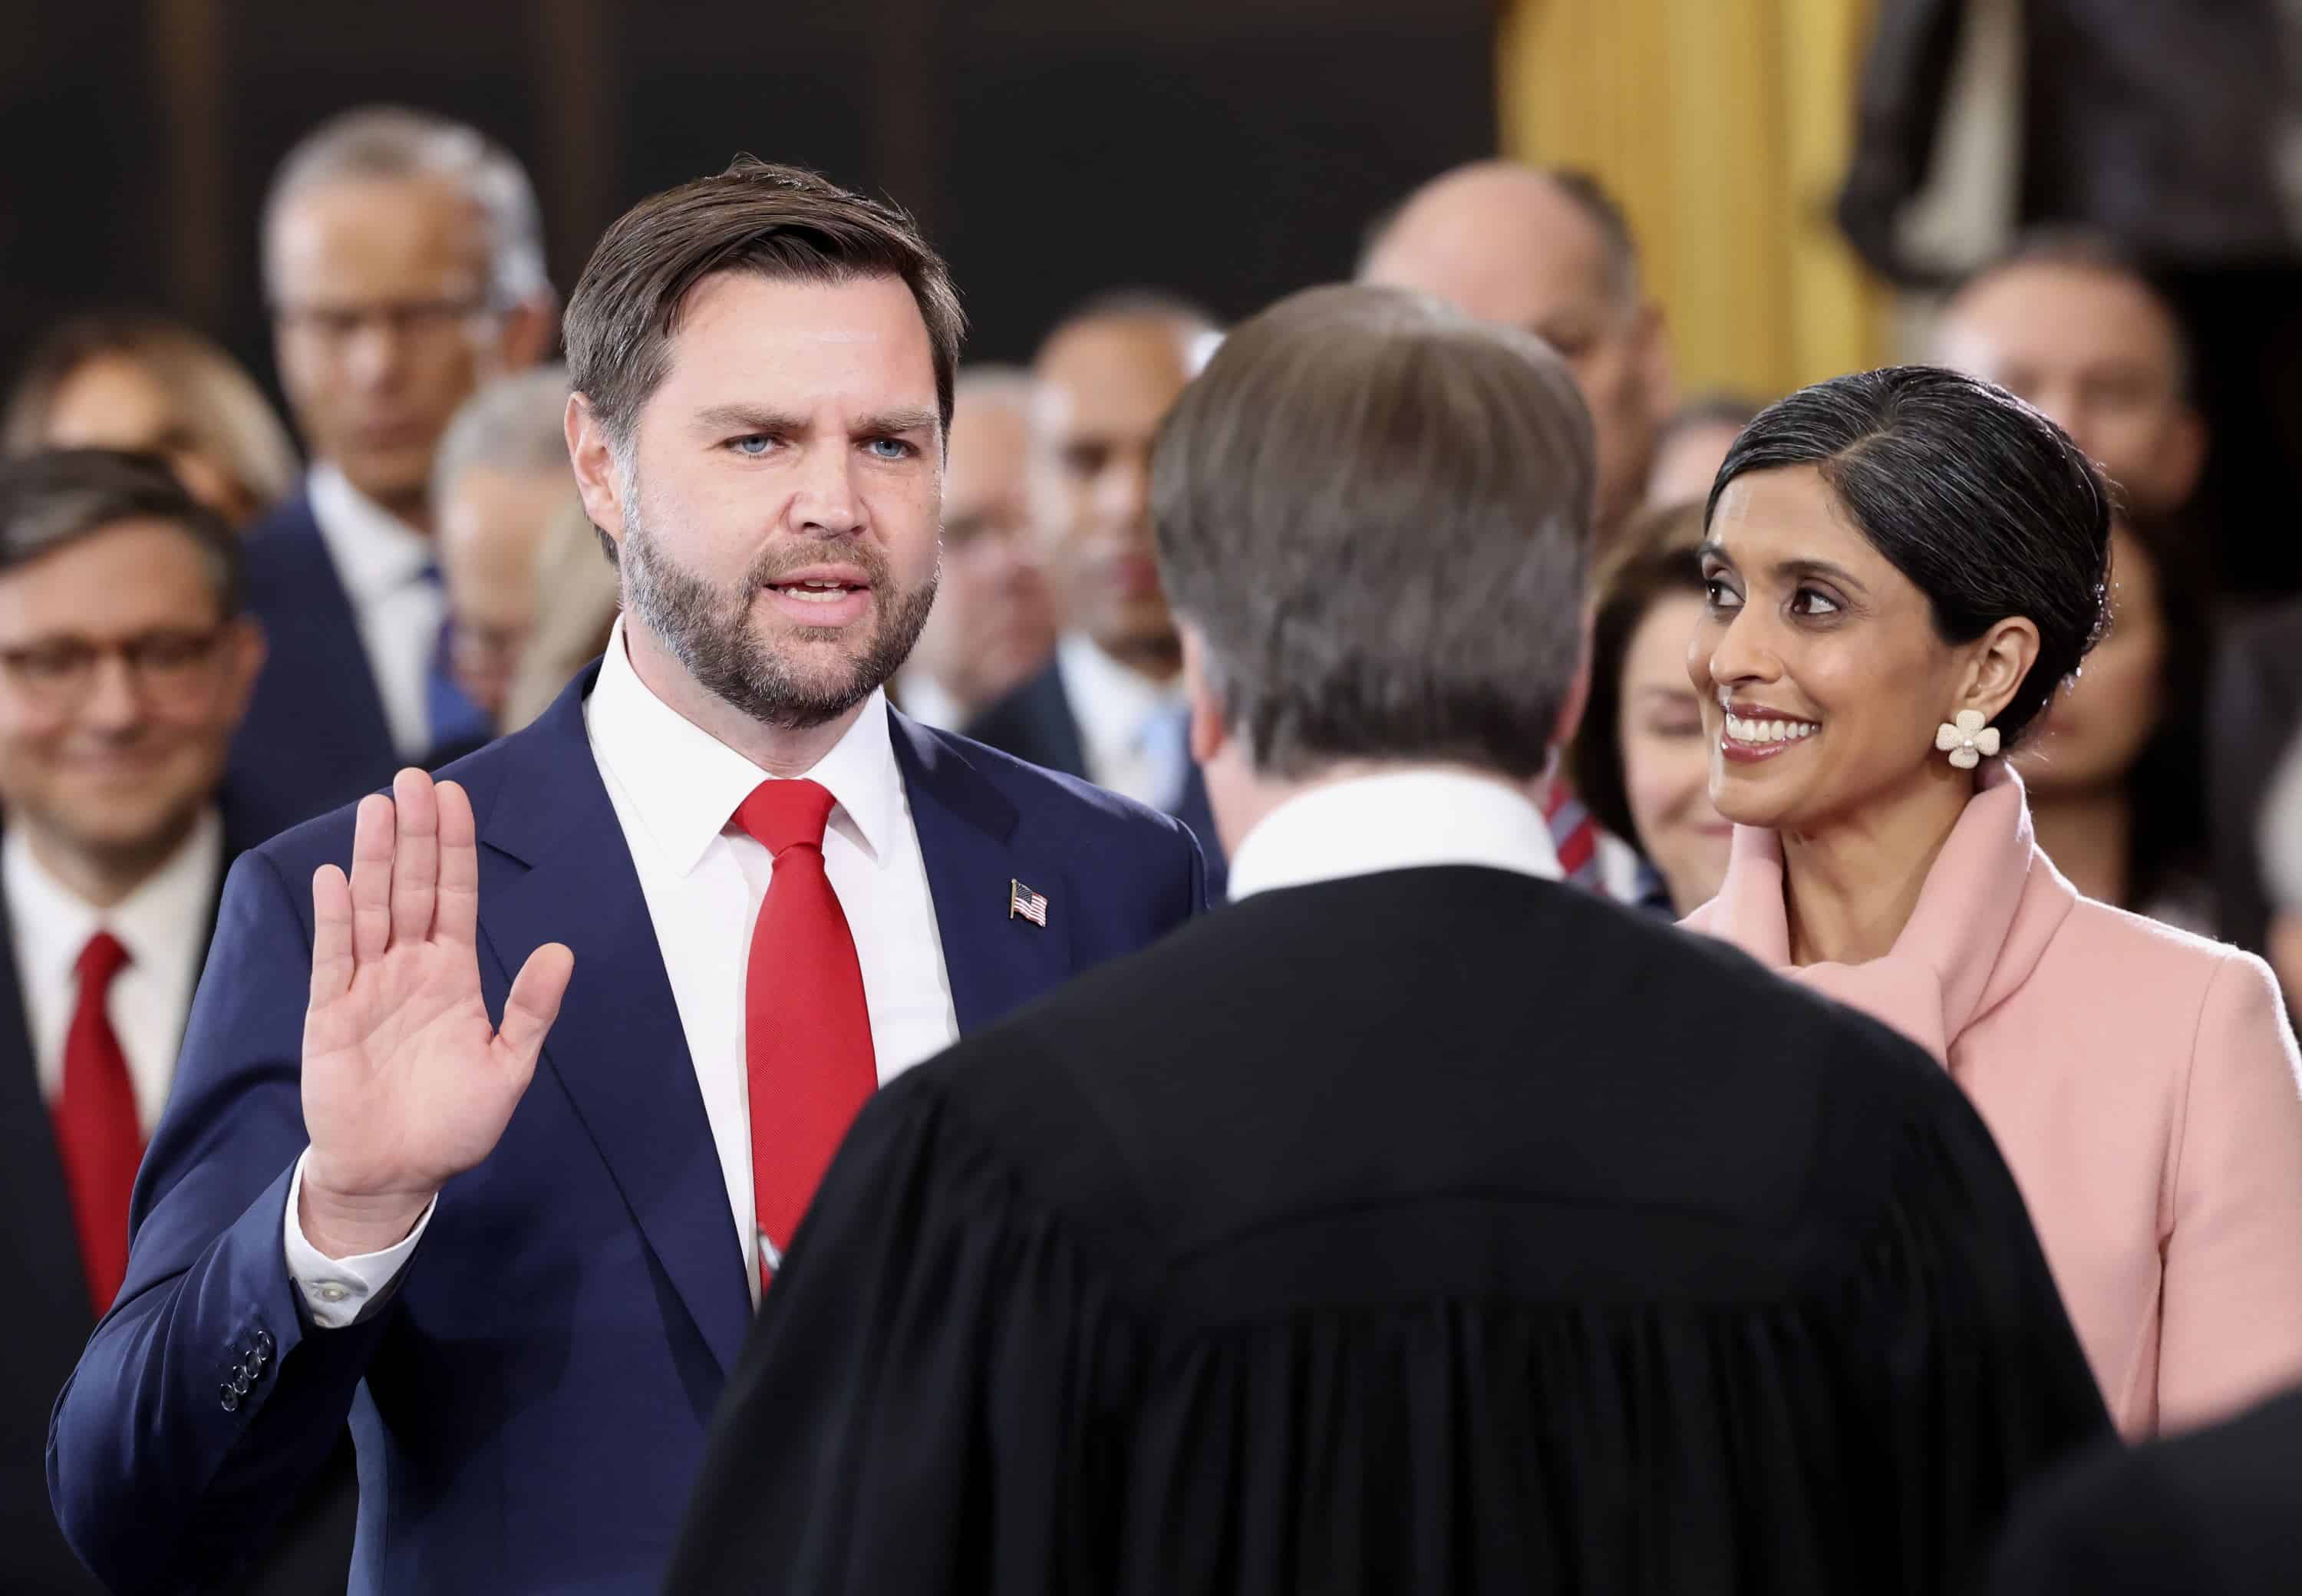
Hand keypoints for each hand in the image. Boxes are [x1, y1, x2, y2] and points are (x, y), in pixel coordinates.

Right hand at [298, 770, 572, 1258]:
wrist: (396, 1175)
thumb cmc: (452, 1124)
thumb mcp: (508, 1066)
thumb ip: (530, 1009)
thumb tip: (560, 951)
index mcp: (452, 973)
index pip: (454, 895)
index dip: (454, 847)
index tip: (453, 796)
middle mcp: (408, 968)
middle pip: (412, 888)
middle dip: (415, 834)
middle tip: (413, 777)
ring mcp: (367, 987)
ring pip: (372, 909)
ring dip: (375, 859)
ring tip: (378, 807)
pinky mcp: (331, 1015)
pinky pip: (334, 958)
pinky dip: (337, 918)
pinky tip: (336, 876)